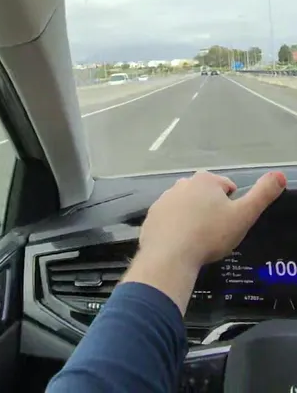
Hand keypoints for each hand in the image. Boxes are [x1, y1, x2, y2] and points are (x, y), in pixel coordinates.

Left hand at [123, 170, 285, 313]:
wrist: (170, 256)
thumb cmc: (210, 234)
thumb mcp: (243, 215)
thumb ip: (262, 194)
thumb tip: (280, 175)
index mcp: (206, 180)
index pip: (227, 187)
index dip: (233, 206)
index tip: (230, 224)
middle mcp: (182, 184)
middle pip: (205, 195)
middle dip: (211, 210)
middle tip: (215, 234)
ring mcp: (164, 199)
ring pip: (186, 206)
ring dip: (193, 218)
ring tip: (198, 240)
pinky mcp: (152, 216)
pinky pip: (169, 219)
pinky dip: (176, 228)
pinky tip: (181, 245)